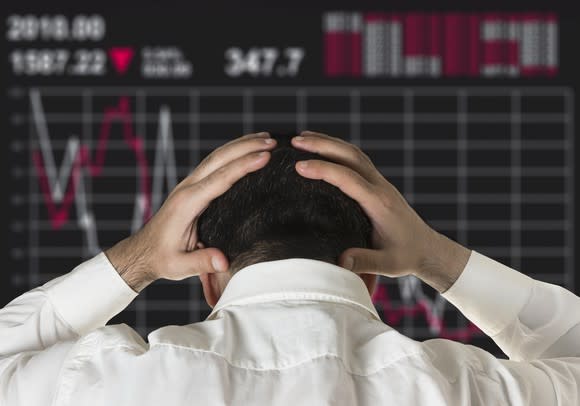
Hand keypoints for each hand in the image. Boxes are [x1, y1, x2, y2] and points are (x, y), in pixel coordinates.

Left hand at [105, 132, 276, 291]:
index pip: (221, 178)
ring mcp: (188, 185)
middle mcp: (187, 188)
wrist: (142, 253)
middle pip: (220, 158)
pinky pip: (214, 163)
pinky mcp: (192, 187)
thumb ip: (201, 263)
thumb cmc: (161, 259)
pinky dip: (232, 152)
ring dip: (241, 145)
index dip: (244, 165)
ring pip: (217, 156)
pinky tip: (246, 150)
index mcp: (187, 203)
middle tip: (273, 142)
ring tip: (266, 138)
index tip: (266, 156)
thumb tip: (223, 262)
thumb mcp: (179, 266)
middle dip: (247, 147)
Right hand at [291, 131, 471, 292]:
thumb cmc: (406, 257)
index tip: (299, 166)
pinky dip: (338, 149)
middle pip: (350, 156)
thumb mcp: (387, 264)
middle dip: (322, 145)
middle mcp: (380, 187)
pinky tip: (324, 148)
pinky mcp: (378, 184)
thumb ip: (365, 262)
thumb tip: (340, 261)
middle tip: (294, 141)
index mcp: (379, 203)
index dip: (323, 170)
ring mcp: (380, 182)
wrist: (428, 249)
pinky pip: (357, 159)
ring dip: (329, 142)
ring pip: (354, 153)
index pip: (348, 179)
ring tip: (303, 137)